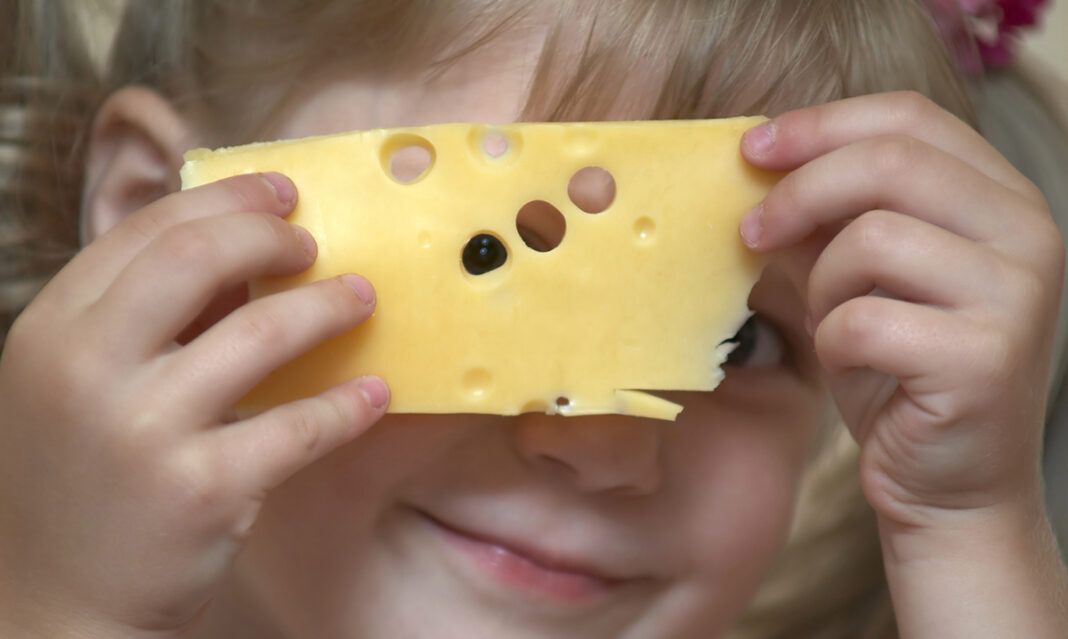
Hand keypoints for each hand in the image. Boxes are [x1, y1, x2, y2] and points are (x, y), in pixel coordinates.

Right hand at [0, 173, 388, 637]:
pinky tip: (376, 392)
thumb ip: (147, 318)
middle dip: (270, 235)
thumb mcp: (81, 385)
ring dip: (328, 306)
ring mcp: (143, 429)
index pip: (147, 231)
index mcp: (52, 330)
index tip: (280, 192)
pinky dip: (347, 404)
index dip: (225, 200)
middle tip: (315, 240)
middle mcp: (86, 370)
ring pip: (263, 333)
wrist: (56, 604)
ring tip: (363, 298)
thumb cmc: (84, 479)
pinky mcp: (202, 488)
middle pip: (197, 257)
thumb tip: (245, 252)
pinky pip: (298, 426)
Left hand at [741, 92, 1067, 636]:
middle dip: (798, 191)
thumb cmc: (898, 371)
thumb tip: (756, 164)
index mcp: (1001, 197)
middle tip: (748, 231)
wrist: (947, 483)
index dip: (820, 124)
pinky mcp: (985, 357)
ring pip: (871, 240)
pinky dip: (832, 343)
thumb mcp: (856, 278)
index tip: (751, 147)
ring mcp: (1016, 294)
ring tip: (831, 321)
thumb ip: (824, 219)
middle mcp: (1028, 233)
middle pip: (890, 162)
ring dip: (822, 285)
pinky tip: (852, 365)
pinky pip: (863, 319)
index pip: (909, 117)